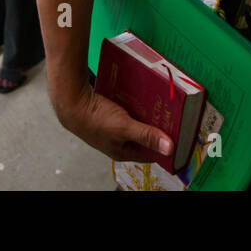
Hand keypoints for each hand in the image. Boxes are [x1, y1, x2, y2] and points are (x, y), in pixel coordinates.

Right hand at [55, 82, 172, 161]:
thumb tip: (170, 149)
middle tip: (172, 117)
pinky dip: (135, 106)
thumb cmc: (94, 119)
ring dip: (146, 115)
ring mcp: (112, 129)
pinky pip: (127, 112)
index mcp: (122, 152)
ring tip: (160, 104)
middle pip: (143, 137)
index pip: (150, 154)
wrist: (70, 102)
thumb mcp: (124, 127)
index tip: (180, 138)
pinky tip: (142, 96)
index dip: (165, 147)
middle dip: (157, 128)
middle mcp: (118, 142)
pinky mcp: (108, 115)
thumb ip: (147, 136)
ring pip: (136, 123)